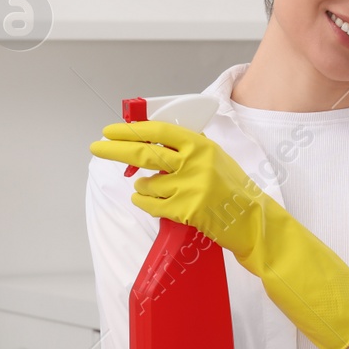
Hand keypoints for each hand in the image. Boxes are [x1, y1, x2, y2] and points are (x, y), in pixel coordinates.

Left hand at [88, 120, 264, 257]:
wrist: (251, 219)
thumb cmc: (231, 188)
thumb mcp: (214, 157)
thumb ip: (185, 148)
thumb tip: (148, 139)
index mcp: (200, 145)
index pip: (159, 130)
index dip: (132, 129)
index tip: (112, 130)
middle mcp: (194, 163)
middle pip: (144, 152)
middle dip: (115, 149)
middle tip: (96, 147)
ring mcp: (189, 187)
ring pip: (145, 184)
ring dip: (142, 187)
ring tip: (157, 190)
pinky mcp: (185, 210)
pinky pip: (150, 204)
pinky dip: (145, 202)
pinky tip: (152, 201)